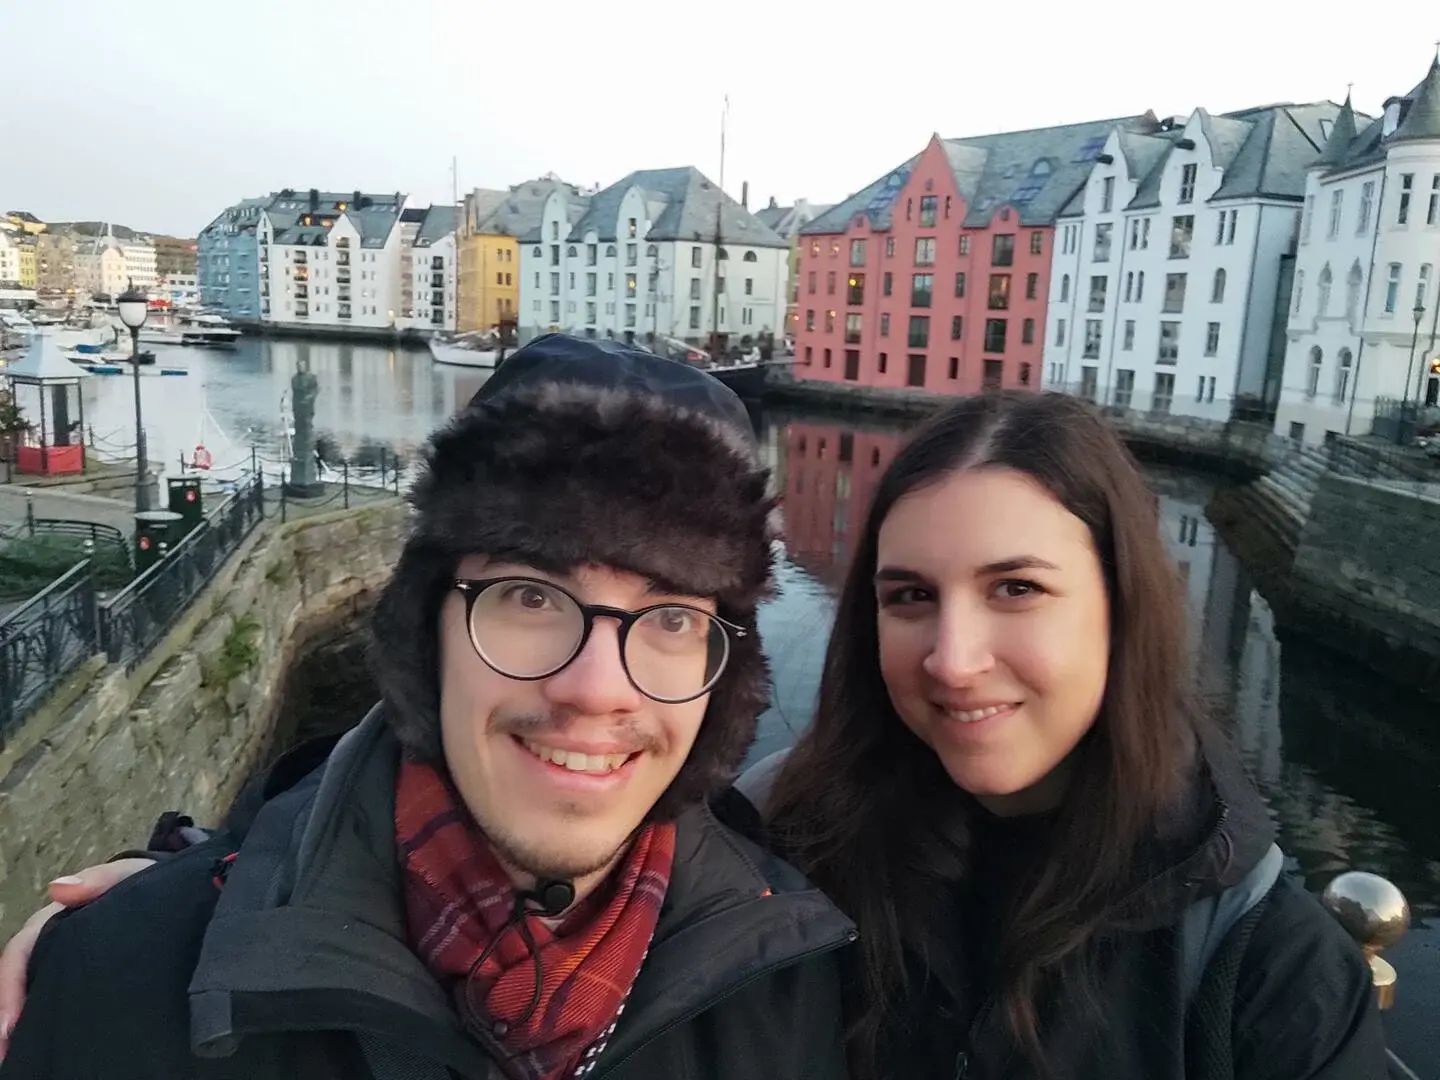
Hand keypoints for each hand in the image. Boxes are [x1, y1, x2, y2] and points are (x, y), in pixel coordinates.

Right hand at [0, 858, 154, 1061]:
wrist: (181, 892)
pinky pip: (64, 998)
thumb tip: (58, 890)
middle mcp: (56, 941)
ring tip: (17, 1057)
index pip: (22, 950)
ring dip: (27, 1022)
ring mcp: (72, 960)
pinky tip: (53, 1044)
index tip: (10, 1023)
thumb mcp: (128, 876)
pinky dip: (52, 1019)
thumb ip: (101, 879)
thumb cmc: (144, 883)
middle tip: (5, 1051)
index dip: (11, 985)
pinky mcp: (92, 976)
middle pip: (23, 977)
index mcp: (57, 919)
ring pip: (40, 990)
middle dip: (9, 1015)